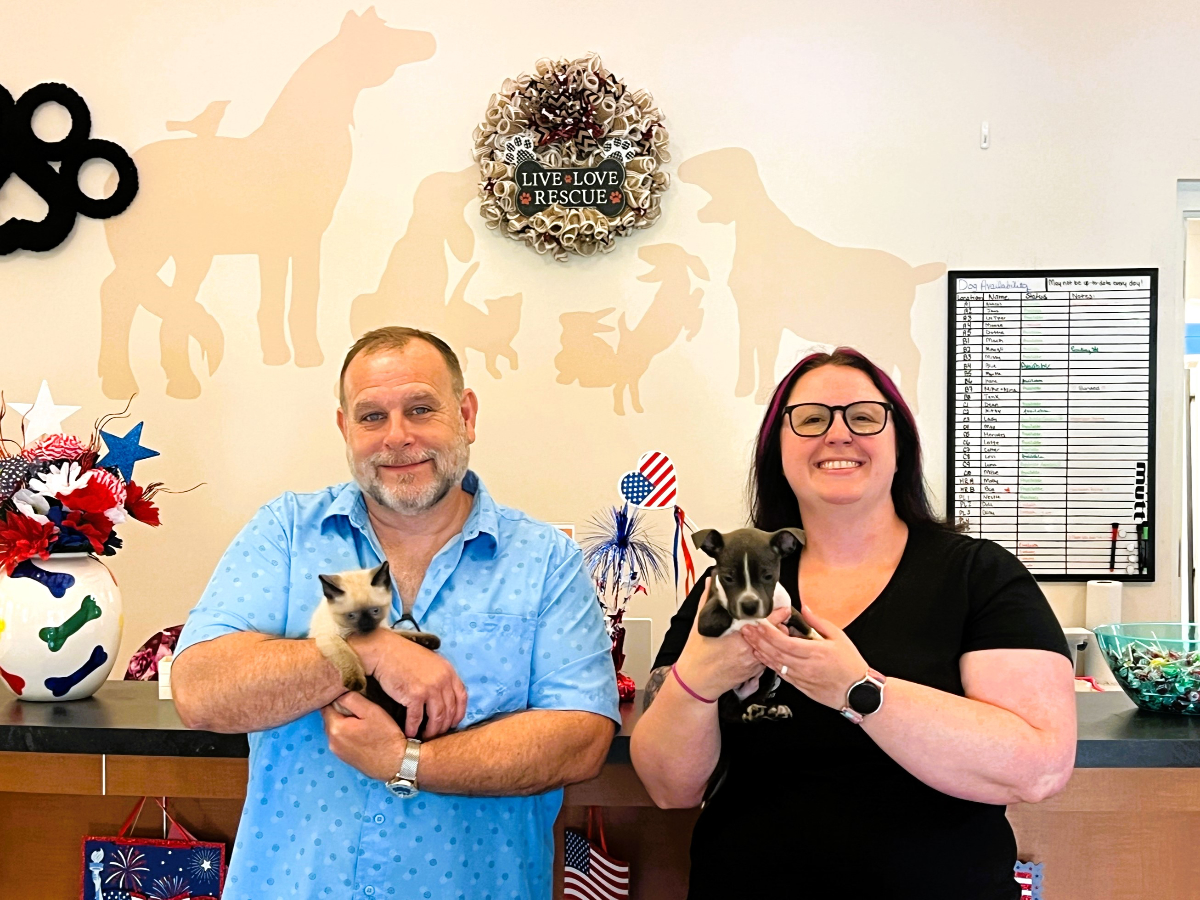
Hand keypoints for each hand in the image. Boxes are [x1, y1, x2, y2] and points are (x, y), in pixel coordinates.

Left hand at [320, 690, 406, 781]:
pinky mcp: (343, 758)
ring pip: (335, 728)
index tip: (349, 695)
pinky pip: (340, 739)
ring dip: (344, 722)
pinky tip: (362, 733)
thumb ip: (351, 699)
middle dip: (340, 710)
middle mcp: (331, 741)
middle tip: (360, 708)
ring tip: (362, 721)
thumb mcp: (371, 711)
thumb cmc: (386, 735)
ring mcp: (336, 752)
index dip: (337, 698)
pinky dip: (347, 733)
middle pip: (329, 717)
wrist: (396, 763)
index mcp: (335, 728)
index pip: (326, 705)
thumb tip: (338, 694)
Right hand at [348, 629, 466, 737]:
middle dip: (444, 726)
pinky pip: (417, 718)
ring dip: (431, 731)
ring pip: (437, 718)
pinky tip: (410, 733)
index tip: (453, 723)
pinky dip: (413, 728)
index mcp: (449, 671)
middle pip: (450, 711)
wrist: (385, 651)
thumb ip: (441, 677)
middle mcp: (443, 680)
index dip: (458, 713)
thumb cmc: (405, 657)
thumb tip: (444, 697)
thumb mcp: (432, 662)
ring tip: (425, 737)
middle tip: (437, 735)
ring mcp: (430, 688)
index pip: (462, 697)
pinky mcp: (414, 695)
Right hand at [673, 577, 791, 699]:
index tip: (783, 607)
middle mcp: (751, 651)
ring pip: (774, 648)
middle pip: (777, 636)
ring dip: (775, 640)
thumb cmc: (697, 655)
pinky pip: (767, 659)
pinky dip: (768, 651)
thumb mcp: (700, 624)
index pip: (768, 623)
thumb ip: (708, 600)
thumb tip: (711, 582)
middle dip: (780, 627)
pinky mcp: (753, 673)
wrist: (696, 682)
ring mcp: (754, 664)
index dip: (779, 614)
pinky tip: (764, 645)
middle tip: (781, 618)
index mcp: (741, 637)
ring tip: (775, 630)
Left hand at [740, 604, 869, 709]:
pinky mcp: (800, 686)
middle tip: (746, 630)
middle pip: (774, 652)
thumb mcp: (839, 637)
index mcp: (814, 652)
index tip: (759, 623)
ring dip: (760, 651)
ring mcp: (801, 678)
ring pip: (775, 664)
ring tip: (749, 641)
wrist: (857, 692)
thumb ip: (819, 622)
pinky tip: (762, 656)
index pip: (784, 642)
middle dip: (758, 640)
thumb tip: (805, 609)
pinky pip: (781, 674)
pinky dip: (769, 664)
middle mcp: (805, 666)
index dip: (768, 633)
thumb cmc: (850, 665)